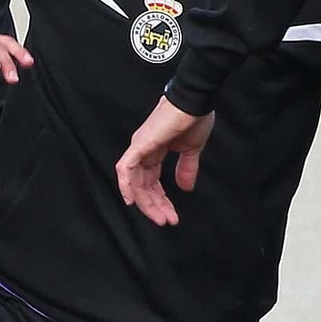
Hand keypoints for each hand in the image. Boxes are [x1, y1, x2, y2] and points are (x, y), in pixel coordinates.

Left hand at [115, 100, 214, 226]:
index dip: (160, 201)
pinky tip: (132, 201)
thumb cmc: (194, 118)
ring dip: (145, 202)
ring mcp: (139, 147)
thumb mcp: (191, 150)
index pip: (151, 182)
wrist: (195, 100)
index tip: (172, 216)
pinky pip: (125, 168)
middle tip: (167, 221)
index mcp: (154, 151)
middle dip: (154, 206)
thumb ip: (186, 168)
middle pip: (142, 186)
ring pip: (134, 181)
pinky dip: (126, 185)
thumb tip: (186, 188)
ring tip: (160, 217)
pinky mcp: (139, 144)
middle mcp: (143, 151)